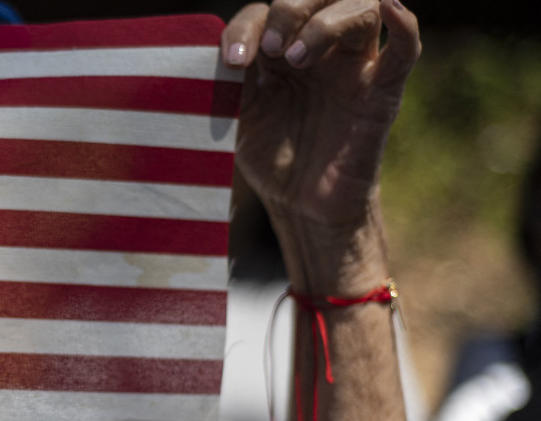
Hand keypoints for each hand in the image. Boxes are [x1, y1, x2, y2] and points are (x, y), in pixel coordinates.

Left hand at [221, 0, 420, 226]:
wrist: (300, 204)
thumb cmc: (269, 156)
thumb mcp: (238, 115)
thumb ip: (228, 81)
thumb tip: (213, 52)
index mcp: (279, 50)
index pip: (264, 12)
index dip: (246, 27)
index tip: (232, 61)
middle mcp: (320, 49)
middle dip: (291, 9)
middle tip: (271, 49)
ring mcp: (354, 67)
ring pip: (361, 9)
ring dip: (326, 24)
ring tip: (295, 59)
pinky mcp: (382, 93)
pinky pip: (405, 50)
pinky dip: (404, 24)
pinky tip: (390, 8)